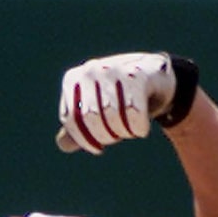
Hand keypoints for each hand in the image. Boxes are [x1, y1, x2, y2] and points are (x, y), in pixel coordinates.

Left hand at [56, 52, 196, 153]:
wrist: (154, 76)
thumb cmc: (118, 97)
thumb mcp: (93, 109)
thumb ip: (77, 125)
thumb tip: (63, 145)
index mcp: (73, 79)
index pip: (71, 119)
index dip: (84, 140)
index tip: (98, 148)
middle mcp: (90, 70)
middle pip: (91, 117)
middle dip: (105, 136)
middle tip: (116, 137)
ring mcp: (113, 68)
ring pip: (112, 114)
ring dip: (124, 132)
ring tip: (130, 130)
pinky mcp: (137, 73)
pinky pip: (133, 111)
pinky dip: (138, 128)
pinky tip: (141, 129)